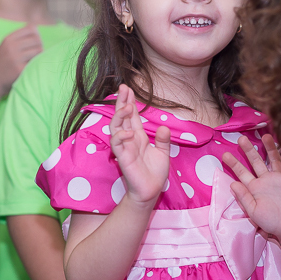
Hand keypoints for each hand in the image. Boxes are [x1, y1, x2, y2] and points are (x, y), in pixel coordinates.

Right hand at [0, 25, 42, 94]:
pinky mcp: (20, 70)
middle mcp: (11, 47)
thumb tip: (36, 28)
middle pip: (37, 40)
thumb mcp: (6, 46)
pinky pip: (37, 62)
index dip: (36, 35)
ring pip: (39, 51)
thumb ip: (19, 38)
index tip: (34, 43)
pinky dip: (37, 64)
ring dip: (40, 55)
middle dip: (39, 46)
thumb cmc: (2, 62)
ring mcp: (15, 58)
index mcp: (8, 39)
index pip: (31, 28)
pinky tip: (31, 68)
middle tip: (35, 54)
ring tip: (34, 60)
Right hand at [109, 85, 170, 204]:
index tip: (128, 88)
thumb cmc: (155, 173)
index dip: (129, 102)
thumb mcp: (163, 153)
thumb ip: (163, 140)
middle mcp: (130, 139)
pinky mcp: (122, 158)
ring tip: (127, 106)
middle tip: (123, 88)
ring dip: (119, 116)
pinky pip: (117, 144)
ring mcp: (125, 148)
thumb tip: (165, 127)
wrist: (151, 191)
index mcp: (139, 136)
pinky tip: (129, 132)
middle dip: (121, 102)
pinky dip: (121, 136)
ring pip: (116, 127)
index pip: (132, 116)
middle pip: (121, 117)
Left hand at [222, 134, 280, 238]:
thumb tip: (233, 184)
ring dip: (257, 149)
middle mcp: (263, 182)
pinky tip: (268, 138)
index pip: (242, 175)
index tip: (225, 155)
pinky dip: (273, 150)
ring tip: (252, 137)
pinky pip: (277, 161)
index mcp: (253, 191)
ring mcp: (274, 178)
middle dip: (246, 152)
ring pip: (264, 160)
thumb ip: (244, 198)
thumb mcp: (254, 212)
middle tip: (238, 139)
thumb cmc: (273, 221)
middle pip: (252, 164)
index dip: (234, 165)